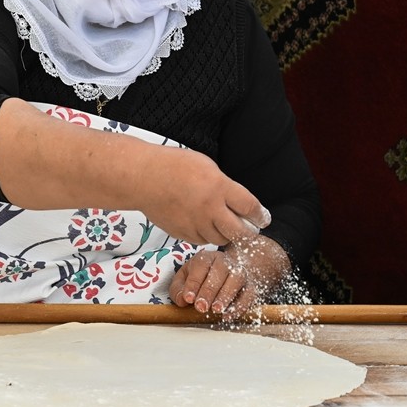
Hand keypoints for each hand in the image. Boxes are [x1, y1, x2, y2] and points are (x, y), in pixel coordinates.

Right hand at [137, 148, 270, 245]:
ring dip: (226, 234)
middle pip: (239, 232)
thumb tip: (237, 201)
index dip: (260, 215)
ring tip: (223, 225)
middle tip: (250, 229)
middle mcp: (210, 208)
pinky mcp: (183, 233)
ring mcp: (195, 223)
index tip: (263, 218)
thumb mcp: (207, 166)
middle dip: (248, 233)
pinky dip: (206, 234)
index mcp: (219, 187)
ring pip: (220, 239)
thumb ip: (224, 185)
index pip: (250, 207)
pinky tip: (203, 224)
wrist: (143, 178)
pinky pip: (201, 240)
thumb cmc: (173, 166)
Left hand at [169, 236, 290, 320]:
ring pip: (236, 279)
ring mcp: (239, 272)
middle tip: (201, 307)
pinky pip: (249, 294)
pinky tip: (228, 316)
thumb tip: (182, 300)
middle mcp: (224, 262)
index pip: (201, 265)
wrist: (226, 273)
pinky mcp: (250, 286)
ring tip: (216, 309)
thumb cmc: (200, 277)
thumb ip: (178, 288)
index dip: (194, 283)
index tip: (189, 298)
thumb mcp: (184, 278)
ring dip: (226, 295)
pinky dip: (240, 306)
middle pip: (220, 270)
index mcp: (206, 258)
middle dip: (209, 290)